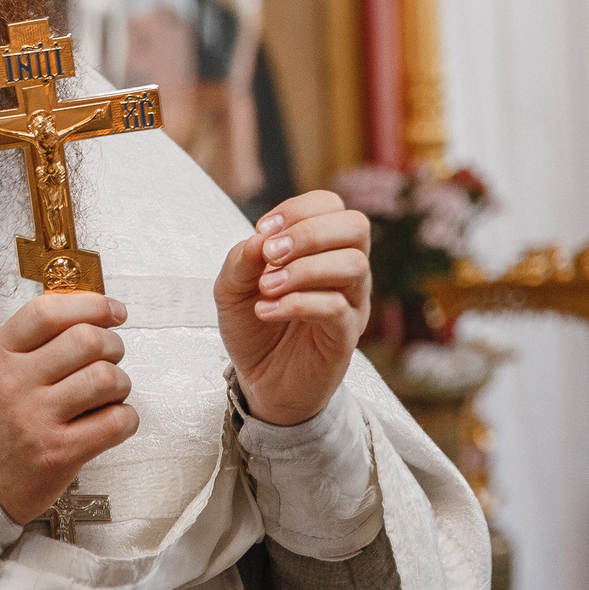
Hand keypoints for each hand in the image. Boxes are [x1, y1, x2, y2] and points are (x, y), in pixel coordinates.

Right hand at [0, 292, 140, 525]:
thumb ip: (37, 339)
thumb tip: (96, 311)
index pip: (47, 312)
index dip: (90, 304)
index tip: (114, 311)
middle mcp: (16, 383)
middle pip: (86, 340)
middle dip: (113, 345)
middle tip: (111, 358)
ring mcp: (37, 420)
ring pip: (106, 378)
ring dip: (121, 383)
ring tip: (110, 392)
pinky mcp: (60, 453)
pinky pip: (116, 422)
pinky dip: (126, 417)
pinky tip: (112, 420)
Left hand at [215, 191, 370, 427]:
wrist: (260, 383)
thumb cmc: (254, 328)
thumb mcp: (232, 288)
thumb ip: (241, 259)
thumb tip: (259, 239)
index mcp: (323, 249)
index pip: (331, 206)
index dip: (298, 209)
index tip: (262, 230)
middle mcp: (346, 271)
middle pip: (356, 226)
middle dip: (308, 233)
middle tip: (270, 255)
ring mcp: (352, 304)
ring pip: (353, 265)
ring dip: (303, 269)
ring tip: (266, 288)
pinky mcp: (346, 337)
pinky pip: (337, 308)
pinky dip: (297, 303)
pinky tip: (266, 311)